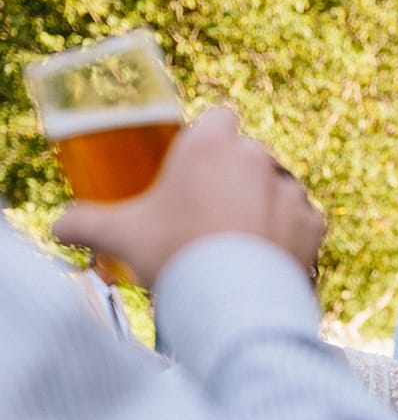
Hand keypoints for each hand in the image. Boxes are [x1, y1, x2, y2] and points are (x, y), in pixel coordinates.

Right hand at [54, 108, 323, 286]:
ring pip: (278, 188)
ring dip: (264, 206)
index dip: (210, 138)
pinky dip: (291, 236)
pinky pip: (304, 221)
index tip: (199, 164)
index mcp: (210, 144)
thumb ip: (85, 223)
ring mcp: (290, 190)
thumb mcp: (120, 236)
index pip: (219, 118)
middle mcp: (256, 158)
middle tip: (210, 213)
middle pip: (248, 156)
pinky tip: (268, 257)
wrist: (233, 302)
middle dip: (233, 179)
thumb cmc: (176, 257)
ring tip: (238, 241)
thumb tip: (60, 228)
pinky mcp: (314, 222)